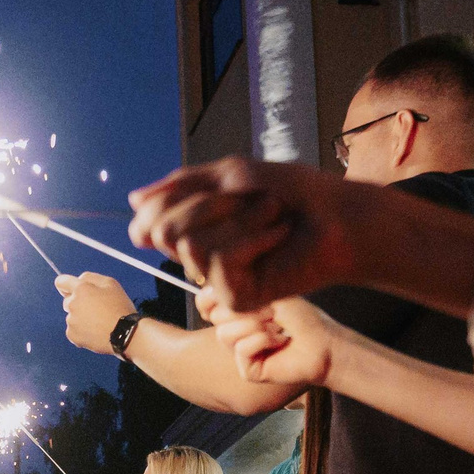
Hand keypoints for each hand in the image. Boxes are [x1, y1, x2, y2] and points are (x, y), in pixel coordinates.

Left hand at [58, 271, 136, 353]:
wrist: (125, 334)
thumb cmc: (120, 308)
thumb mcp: (111, 284)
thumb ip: (91, 278)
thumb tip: (79, 279)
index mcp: (81, 289)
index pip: (61, 281)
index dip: (65, 284)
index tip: (69, 289)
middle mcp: (73, 304)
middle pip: (68, 300)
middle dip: (78, 303)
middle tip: (95, 309)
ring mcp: (71, 320)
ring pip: (72, 316)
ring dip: (81, 318)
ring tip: (99, 322)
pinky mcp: (73, 335)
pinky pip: (73, 331)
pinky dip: (82, 331)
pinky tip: (95, 331)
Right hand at [128, 157, 365, 314]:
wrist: (340, 219)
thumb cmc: (294, 194)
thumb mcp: (229, 175)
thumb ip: (180, 186)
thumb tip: (133, 200)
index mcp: (197, 228)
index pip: (149, 219)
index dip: (169, 200)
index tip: (218, 188)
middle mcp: (201, 257)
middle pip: (164, 229)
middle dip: (209, 204)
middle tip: (251, 201)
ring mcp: (218, 280)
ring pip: (189, 244)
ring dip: (236, 217)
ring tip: (271, 217)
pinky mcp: (237, 298)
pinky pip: (218, 261)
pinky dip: (251, 237)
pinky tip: (278, 237)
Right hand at [212, 295, 335, 390]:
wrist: (325, 344)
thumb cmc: (303, 319)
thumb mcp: (270, 296)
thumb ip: (240, 294)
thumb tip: (207, 294)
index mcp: (239, 314)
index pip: (207, 304)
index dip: (211, 298)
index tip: (228, 292)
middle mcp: (238, 333)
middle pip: (216, 317)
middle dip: (246, 310)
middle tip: (272, 314)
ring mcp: (241, 353)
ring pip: (224, 334)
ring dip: (255, 325)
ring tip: (277, 329)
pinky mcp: (248, 370)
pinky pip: (241, 349)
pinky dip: (261, 341)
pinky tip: (279, 343)